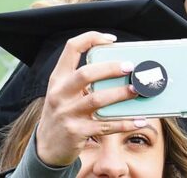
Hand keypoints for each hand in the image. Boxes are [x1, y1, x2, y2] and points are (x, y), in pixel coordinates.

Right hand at [34, 31, 148, 166]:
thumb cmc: (63, 114)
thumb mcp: (64, 93)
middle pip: (86, 74)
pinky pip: (105, 125)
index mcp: (58, 78)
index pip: (71, 48)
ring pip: (97, 99)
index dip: (91, 38)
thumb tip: (119, 69)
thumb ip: (82, 81)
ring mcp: (67, 113)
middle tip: (130, 67)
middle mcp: (60, 93)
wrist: (46, 148)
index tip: (112, 40)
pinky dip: (125, 123)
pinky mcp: (76, 132)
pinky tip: (140, 120)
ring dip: (120, 94)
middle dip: (110, 68)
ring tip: (136, 90)